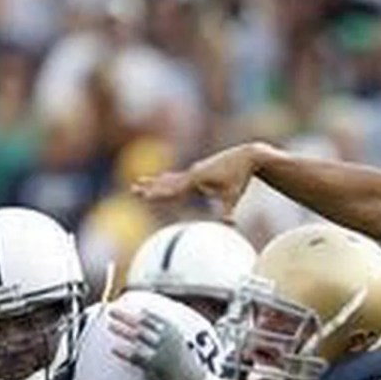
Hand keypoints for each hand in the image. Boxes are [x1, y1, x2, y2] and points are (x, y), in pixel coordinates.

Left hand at [109, 308, 206, 379]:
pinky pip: (135, 356)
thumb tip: (144, 319)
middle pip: (141, 323)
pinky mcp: (154, 365)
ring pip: (137, 336)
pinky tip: (114, 349)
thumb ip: (163, 330)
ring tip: (110, 325)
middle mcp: (166, 337)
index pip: (150, 316)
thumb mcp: (176, 340)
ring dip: (122, 329)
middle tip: (111, 310)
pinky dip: (124, 352)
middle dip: (125, 315)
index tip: (122, 303)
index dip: (134, 310)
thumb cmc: (180, 361)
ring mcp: (160, 350)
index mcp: (171, 330)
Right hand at [130, 143, 267, 220]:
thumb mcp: (233, 195)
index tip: (145, 196)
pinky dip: (168, 180)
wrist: (248, 156)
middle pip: (167, 183)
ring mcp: (196, 171)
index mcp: (198, 178)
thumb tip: (230, 223)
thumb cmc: (241, 176)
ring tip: (139, 182)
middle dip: (150, 187)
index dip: (159, 193)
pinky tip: (161, 179)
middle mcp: (194, 173)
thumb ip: (228, 210)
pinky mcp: (200, 171)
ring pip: (171, 179)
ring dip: (155, 182)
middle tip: (132, 189)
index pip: (174, 189)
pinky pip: (180, 177)